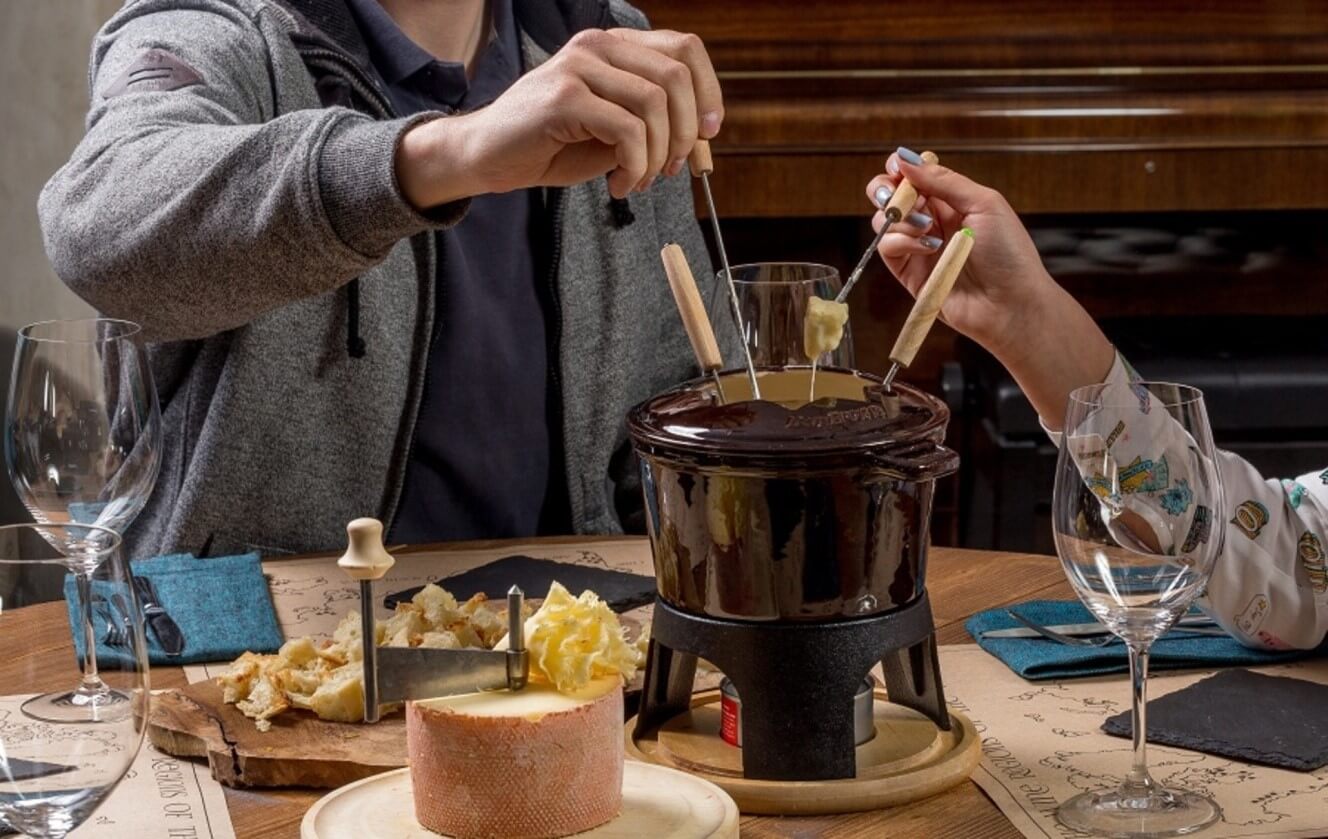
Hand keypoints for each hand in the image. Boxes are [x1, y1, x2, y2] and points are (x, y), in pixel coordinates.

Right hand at [398, 28, 722, 204]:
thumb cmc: (550, 145)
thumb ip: (651, 122)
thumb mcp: (612, 130)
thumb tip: (700, 134)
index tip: (709, 133)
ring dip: (657, 155)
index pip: (685, 49)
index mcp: (613, 46)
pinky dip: (635, 166)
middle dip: (686, 132)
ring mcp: (578, 66)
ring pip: (654, 104)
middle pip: (676, 76)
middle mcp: (597, 46)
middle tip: (671, 168)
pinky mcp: (563, 97)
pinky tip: (619, 184)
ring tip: (639, 180)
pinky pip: (627, 131)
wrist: (487, 157)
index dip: (709, 91)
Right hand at [865, 150, 1056, 358]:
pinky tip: (927, 246)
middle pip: (891, 195)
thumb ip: (944, 180)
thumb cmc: (1009, 254)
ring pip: (884, 220)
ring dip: (900, 217)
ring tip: (926, 227)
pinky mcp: (909, 272)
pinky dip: (901, 241)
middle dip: (886, 189)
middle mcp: (932, 221)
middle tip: (896, 195)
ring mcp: (918, 247)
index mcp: (952, 201)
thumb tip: (907, 158)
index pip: (916, 176)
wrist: (1010, 303)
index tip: (897, 166)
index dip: (902, 168)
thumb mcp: (983, 203)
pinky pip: (888, 247)